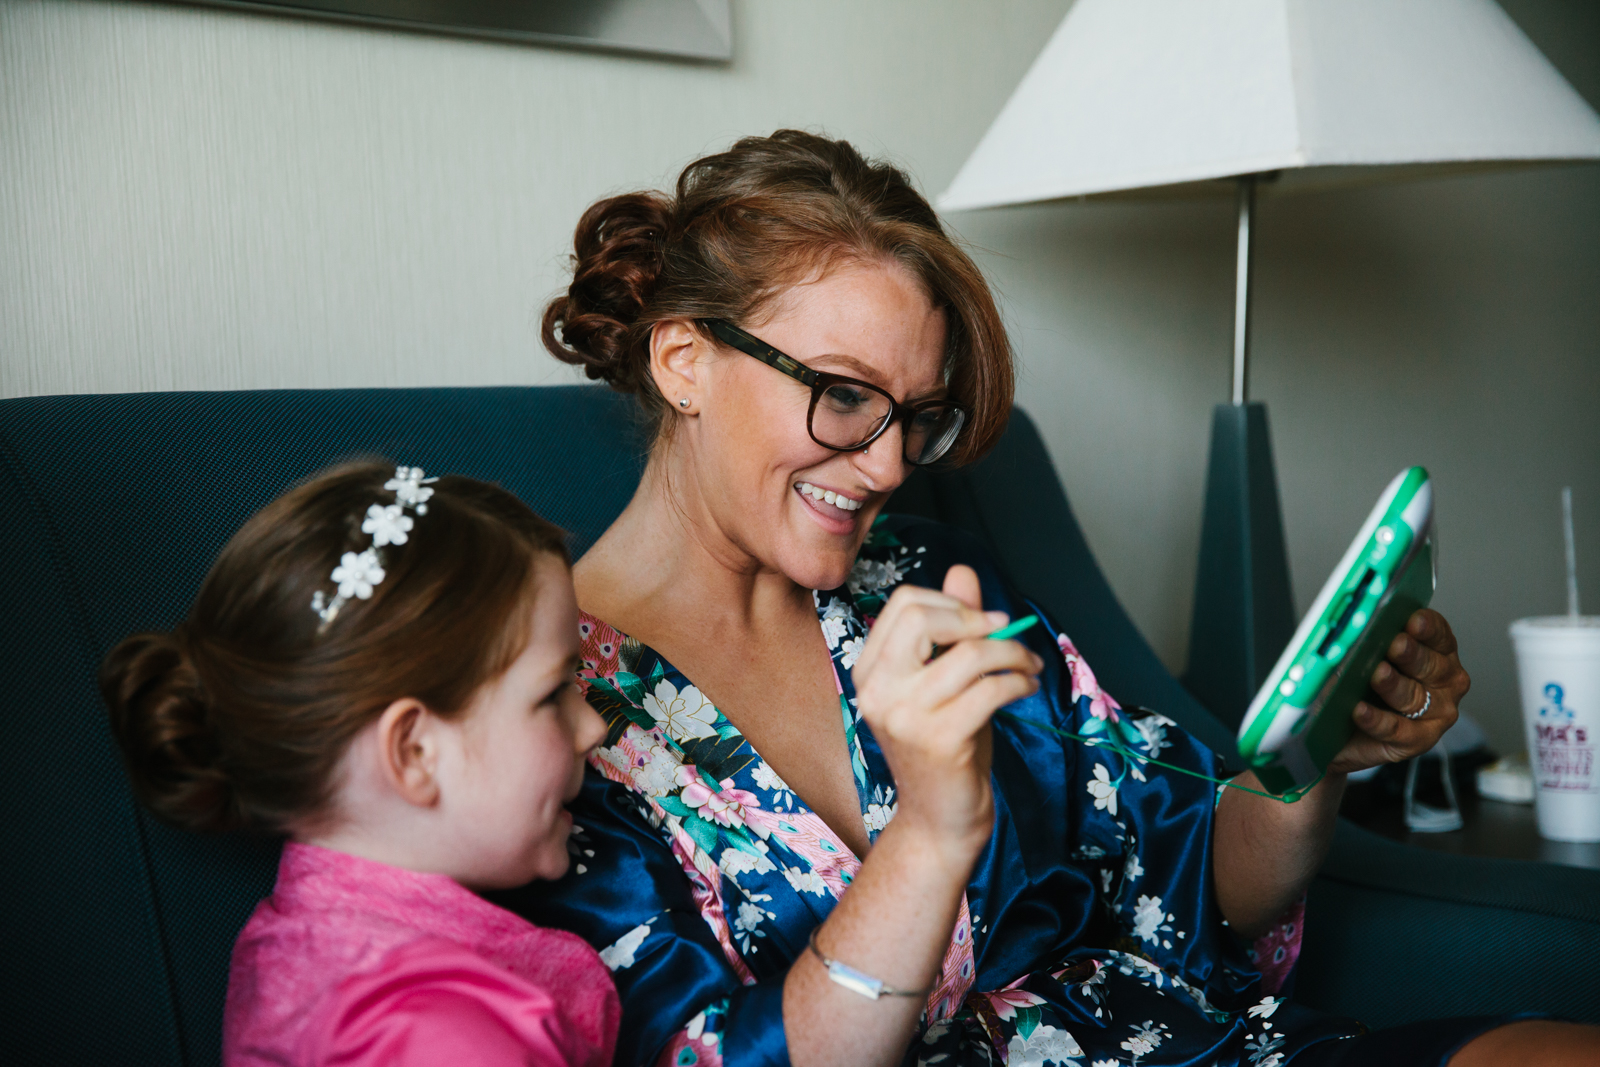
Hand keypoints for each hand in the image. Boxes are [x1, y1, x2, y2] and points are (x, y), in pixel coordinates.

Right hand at [850, 565, 1042, 859]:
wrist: (940, 819)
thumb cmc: (945, 747)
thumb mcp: (947, 681)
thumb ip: (952, 628)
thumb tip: (961, 571)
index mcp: (869, 671)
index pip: (904, 603)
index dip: (952, 603)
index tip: (985, 623)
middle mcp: (876, 690)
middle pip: (923, 616)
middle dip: (977, 619)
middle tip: (1008, 635)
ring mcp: (904, 716)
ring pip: (968, 654)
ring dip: (1012, 654)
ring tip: (1028, 667)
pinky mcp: (939, 740)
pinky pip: (990, 689)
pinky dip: (1018, 682)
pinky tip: (1025, 689)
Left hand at [1327, 608, 1470, 774]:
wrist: (1345, 732)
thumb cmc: (1360, 686)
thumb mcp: (1362, 657)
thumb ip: (1364, 642)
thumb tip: (1351, 630)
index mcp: (1437, 652)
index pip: (1438, 634)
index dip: (1426, 626)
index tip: (1413, 620)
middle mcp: (1445, 680)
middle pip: (1431, 664)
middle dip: (1411, 653)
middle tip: (1395, 644)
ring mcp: (1437, 712)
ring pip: (1415, 696)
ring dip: (1394, 685)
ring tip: (1376, 674)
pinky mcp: (1419, 739)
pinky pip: (1397, 729)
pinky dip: (1376, 719)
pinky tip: (1359, 710)